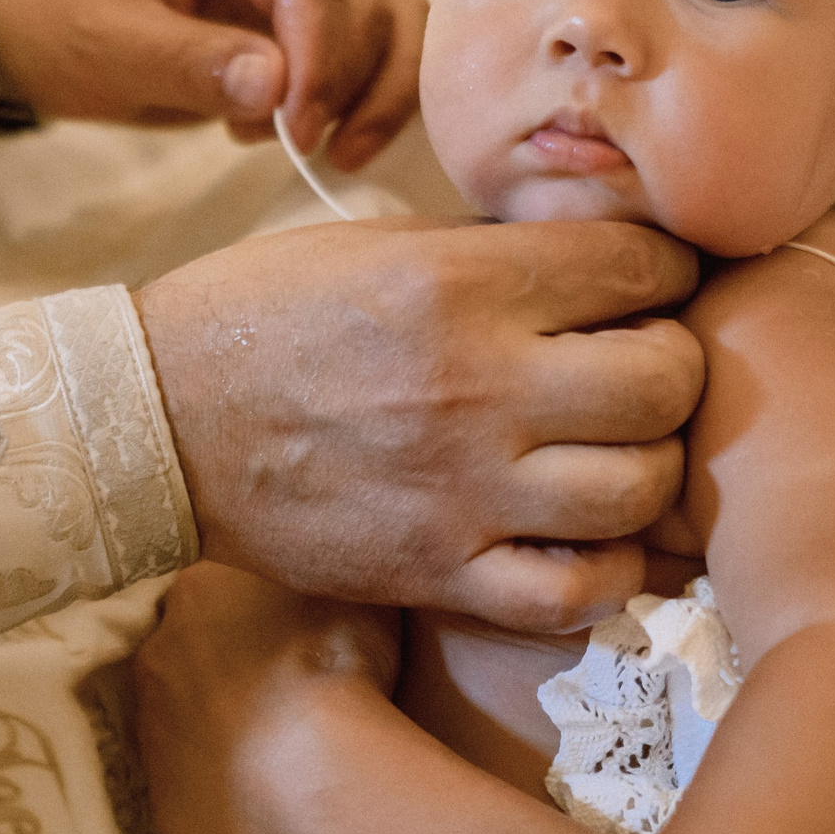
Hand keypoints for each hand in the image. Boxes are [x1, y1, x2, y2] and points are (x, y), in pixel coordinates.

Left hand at [0, 0, 424, 168]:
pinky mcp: (298, 20)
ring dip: (373, 91)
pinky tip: (321, 142)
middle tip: (298, 149)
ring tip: (320, 152)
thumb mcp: (103, 43)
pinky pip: (370, 49)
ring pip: (387, 23)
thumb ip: (188, 60)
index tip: (297, 131)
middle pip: (363, 0)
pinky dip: (367, 97)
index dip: (319, 55)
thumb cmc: (50, 14)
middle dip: (346, 81)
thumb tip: (277, 86)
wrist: (24, 18)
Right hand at [136, 217, 703, 631]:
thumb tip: (612, 259)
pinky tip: (586, 534)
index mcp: (460, 284)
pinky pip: (577, 590)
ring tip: (614, 448)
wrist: (159, 421)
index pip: (642, 268)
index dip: (665, 271)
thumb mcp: (381, 243)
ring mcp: (463, 490)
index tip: (647, 284)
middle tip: (639, 364)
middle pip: (668, 380)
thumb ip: (500, 253)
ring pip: (641, 488)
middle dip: (674, 365)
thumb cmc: (268, 314)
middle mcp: (476, 386)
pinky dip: (606, 568)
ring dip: (647, 465)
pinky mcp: (438, 571)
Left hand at [137, 565, 629, 833]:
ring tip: (284, 743)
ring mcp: (152, 730)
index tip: (290, 627)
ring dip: (220, 724)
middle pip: (189, 648)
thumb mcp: (349, 584)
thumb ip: (325, 561)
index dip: (253, 605)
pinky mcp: (162, 800)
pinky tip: (271, 793)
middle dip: (227, 662)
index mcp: (198, 588)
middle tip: (287, 684)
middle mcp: (157, 652)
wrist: (316, 780)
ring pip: (183, 717)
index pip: (214, 584)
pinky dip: (223, 788)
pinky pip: (191, 787)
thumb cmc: (340, 667)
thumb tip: (334, 545)